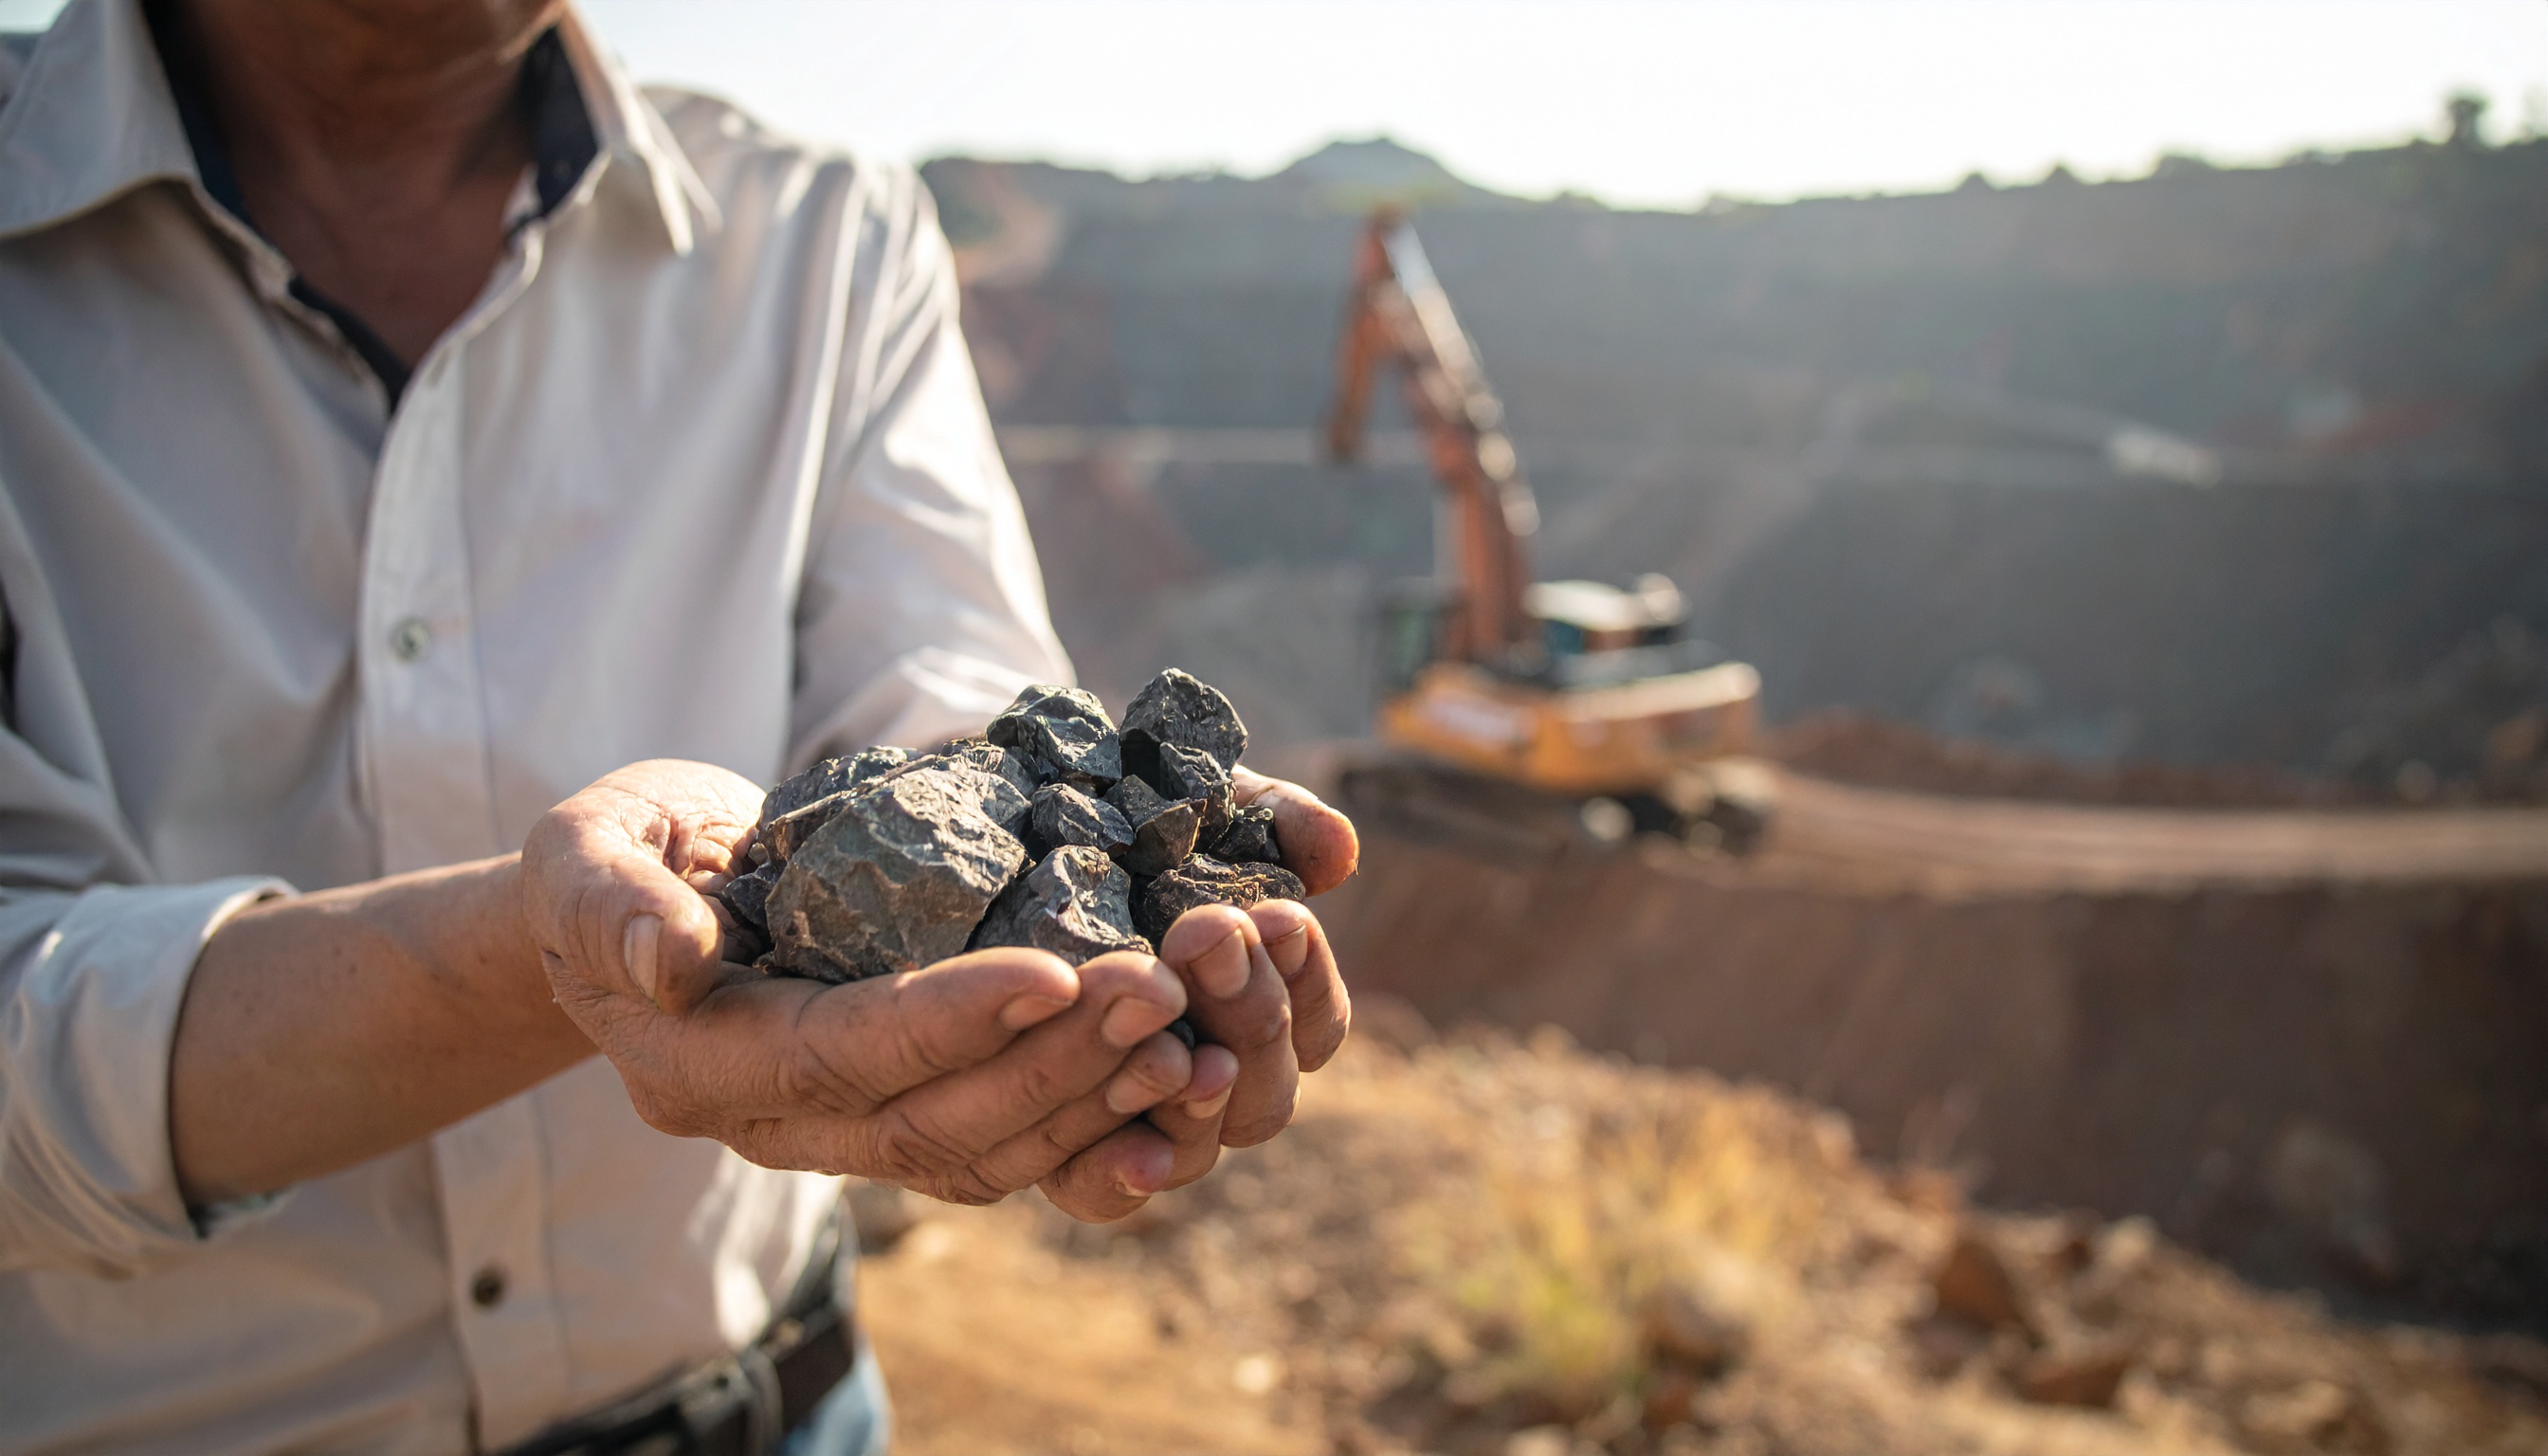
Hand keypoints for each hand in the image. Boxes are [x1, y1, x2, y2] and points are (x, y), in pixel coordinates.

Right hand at [519, 760, 1209, 1208]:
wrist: (630, 905)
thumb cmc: (607, 859)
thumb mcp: (582, 853)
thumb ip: (612, 903)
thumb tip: (673, 957)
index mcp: (698, 1061)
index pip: (838, 1054)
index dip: (948, 1022)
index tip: (1058, 972)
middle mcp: (776, 1121)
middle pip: (932, 1119)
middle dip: (1055, 1062)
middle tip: (1160, 989)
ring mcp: (843, 1132)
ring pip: (983, 1150)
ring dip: (1092, 1098)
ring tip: (1187, 1032)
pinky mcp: (900, 1113)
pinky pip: (1004, 1146)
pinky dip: (1092, 1121)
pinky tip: (1174, 1072)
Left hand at [1036, 768, 1357, 1220]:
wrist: (999, 826)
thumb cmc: (1118, 819)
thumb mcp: (1199, 804)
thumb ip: (1275, 822)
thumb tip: (1338, 853)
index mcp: (1249, 999)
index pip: (1313, 1025)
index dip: (1308, 984)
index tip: (1280, 918)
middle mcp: (1202, 1066)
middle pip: (1266, 1091)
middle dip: (1250, 1014)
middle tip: (1208, 935)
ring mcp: (1132, 1110)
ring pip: (1199, 1147)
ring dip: (1199, 1100)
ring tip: (1177, 1053)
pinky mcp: (1054, 1135)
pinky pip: (1097, 1189)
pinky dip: (1120, 1179)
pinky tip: (1125, 1154)